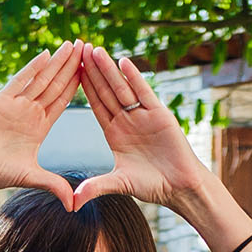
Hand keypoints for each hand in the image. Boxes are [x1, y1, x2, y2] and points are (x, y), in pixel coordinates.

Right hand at [0, 40, 83, 210]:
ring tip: (73, 45)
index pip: (63, 100)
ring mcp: (15, 104)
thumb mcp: (31, 178)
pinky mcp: (0, 101)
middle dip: (72, 66)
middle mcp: (30, 111)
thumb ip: (54, 186)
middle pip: (56, 84)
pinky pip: (19, 81)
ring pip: (41, 79)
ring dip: (57, 62)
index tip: (94, 70)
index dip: (78, 84)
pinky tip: (46, 55)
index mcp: (40, 126)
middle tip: (89, 46)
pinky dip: (32, 68)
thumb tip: (74, 205)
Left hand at [72, 46, 206, 210]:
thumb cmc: (152, 186)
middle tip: (78, 49)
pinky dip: (134, 77)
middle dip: (92, 71)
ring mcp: (142, 116)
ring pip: (121, 88)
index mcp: (114, 134)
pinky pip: (143, 93)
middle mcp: (126, 121)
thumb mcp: (119, 184)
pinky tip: (123, 62)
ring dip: (108, 69)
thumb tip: (73, 203)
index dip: (83, 88)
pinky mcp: (159, 114)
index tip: (70, 70)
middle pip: (106, 91)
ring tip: (95, 50)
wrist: (180, 186)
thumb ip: (96, 187)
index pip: (95, 105)